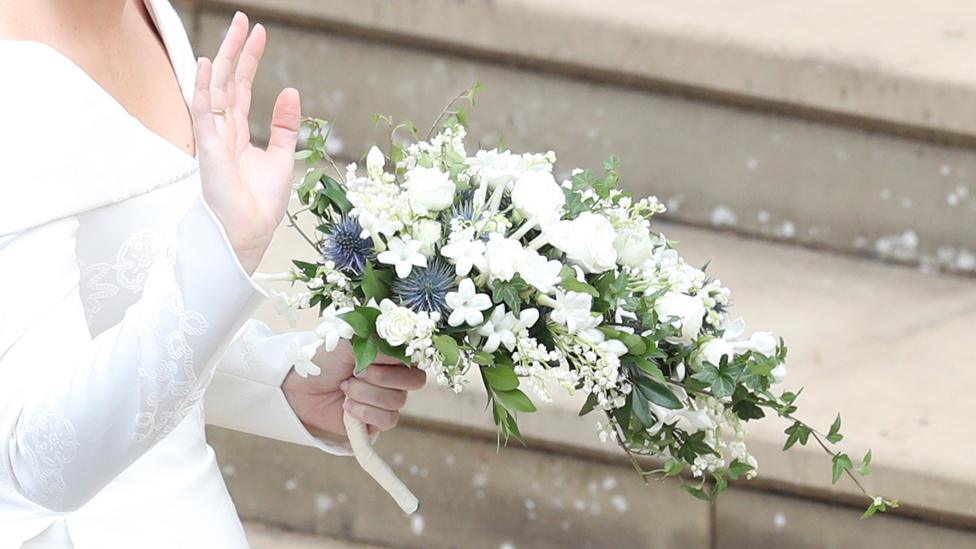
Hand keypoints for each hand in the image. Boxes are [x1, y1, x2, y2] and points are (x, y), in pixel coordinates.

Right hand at [191, 12, 298, 272]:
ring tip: (235, 30)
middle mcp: (223, 130)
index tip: (261, 34)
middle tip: (245, 20)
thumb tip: (290, 90)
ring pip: (216, 89)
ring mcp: (214, 138)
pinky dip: (204, 89)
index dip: (251, 60)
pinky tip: (207, 65)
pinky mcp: (210, 149)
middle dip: (237, 50)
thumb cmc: (261, 202)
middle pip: (228, 81)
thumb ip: (283, 125)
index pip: (242, 87)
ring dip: (224, 59)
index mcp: (238, 133)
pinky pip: (204, 113)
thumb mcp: (281, 156)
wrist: (251, 231)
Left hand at [282, 341, 426, 436]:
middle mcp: (396, 378)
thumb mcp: (350, 344)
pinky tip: (347, 406)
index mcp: (393, 355)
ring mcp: (389, 400)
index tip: (373, 357)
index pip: (416, 358)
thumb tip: (401, 350)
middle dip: (381, 378)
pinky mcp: (378, 421)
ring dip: (365, 394)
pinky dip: (364, 412)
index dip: (397, 360)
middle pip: (415, 381)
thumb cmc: (326, 361)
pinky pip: (387, 420)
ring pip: (397, 401)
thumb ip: (379, 345)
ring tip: (345, 388)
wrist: (302, 388)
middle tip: (356, 373)